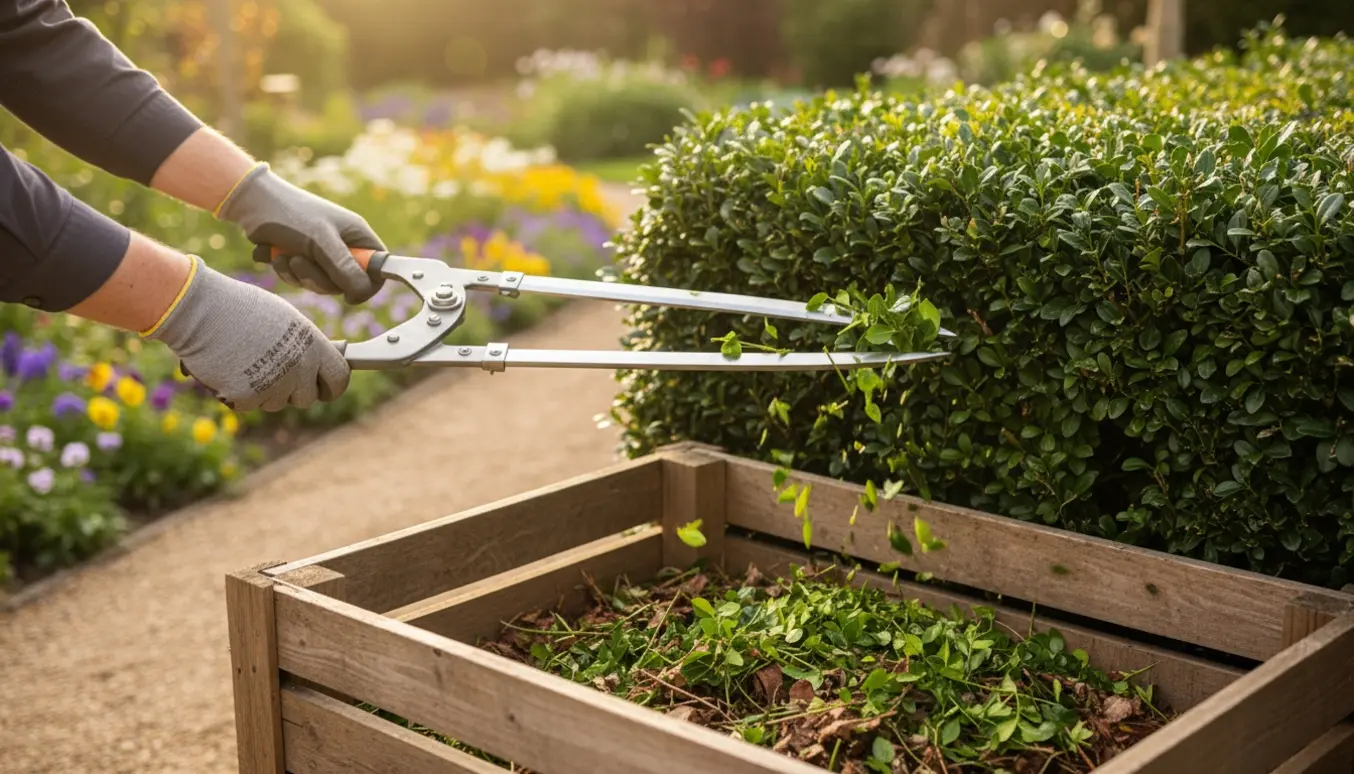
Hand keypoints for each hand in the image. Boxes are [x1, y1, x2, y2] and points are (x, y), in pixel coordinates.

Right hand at [145, 256, 350, 411]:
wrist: (199, 309)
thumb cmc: (241, 308)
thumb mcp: (285, 320)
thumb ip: (305, 345)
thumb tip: (319, 362)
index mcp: (313, 345)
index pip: (339, 379)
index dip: (331, 386)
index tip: (322, 388)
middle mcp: (299, 368)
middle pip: (306, 398)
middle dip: (292, 391)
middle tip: (274, 372)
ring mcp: (273, 386)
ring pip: (276, 403)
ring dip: (264, 390)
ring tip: (245, 360)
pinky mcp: (246, 398)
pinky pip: (248, 405)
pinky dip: (238, 393)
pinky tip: (229, 368)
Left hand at [216, 163, 386, 303]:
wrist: (252, 204)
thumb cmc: (290, 214)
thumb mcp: (320, 241)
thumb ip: (344, 267)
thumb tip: (362, 291)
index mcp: (357, 236)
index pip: (378, 269)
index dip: (368, 286)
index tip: (350, 295)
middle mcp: (343, 246)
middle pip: (346, 284)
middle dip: (319, 278)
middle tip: (301, 262)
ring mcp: (323, 254)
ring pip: (321, 285)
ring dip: (298, 275)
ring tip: (285, 255)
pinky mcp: (302, 259)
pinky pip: (302, 281)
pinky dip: (286, 272)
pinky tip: (275, 255)